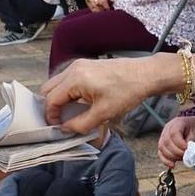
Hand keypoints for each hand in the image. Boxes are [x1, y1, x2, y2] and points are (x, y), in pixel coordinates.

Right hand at [43, 55, 175, 134]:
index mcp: (75, 79)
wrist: (146, 74)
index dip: (51, 116)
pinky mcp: (86, 65)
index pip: (51, 99)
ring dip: (59, 99)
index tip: (57, 129)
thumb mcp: (103, 114)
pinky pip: (68, 79)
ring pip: (57, 83)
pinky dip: (67, 92)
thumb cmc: (127, 92)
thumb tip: (65, 130)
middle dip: (51, 106)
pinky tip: (79, 103)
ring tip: (70, 114)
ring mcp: (80, 65)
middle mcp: (73, 68)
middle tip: (60, 121)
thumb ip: (80, 124)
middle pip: (48, 89)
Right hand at [157, 114, 194, 167]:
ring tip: (181, 159)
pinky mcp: (162, 144)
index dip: (179, 143)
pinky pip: (160, 153)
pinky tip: (172, 165)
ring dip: (172, 157)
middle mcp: (167, 129)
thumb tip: (188, 152)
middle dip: (176, 152)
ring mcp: (162, 136)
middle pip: (167, 142)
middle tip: (186, 156)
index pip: (174, 133)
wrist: (189, 125)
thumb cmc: (192, 127)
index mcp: (177, 123)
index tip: (186, 149)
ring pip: (162, 148)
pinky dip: (165, 160)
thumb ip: (191, 141)